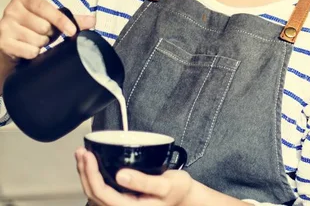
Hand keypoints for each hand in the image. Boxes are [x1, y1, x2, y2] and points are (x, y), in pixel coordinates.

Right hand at [0, 0, 94, 59]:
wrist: (12, 45)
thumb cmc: (34, 28)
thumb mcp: (52, 20)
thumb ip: (72, 19)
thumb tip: (93, 20)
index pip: (44, 7)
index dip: (60, 20)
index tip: (72, 31)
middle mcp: (11, 9)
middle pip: (44, 27)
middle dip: (50, 34)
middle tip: (45, 34)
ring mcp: (4, 26)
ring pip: (38, 40)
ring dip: (42, 44)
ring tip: (35, 40)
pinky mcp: (3, 42)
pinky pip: (30, 51)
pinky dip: (34, 53)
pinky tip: (28, 49)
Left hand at [75, 147, 194, 205]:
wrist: (185, 196)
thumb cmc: (178, 190)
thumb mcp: (166, 184)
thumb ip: (144, 181)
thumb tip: (121, 175)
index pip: (102, 193)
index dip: (91, 175)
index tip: (88, 156)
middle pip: (94, 194)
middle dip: (84, 172)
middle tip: (81, 152)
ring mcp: (122, 205)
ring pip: (95, 193)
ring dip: (86, 174)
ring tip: (82, 156)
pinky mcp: (122, 199)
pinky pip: (102, 191)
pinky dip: (94, 177)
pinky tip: (93, 165)